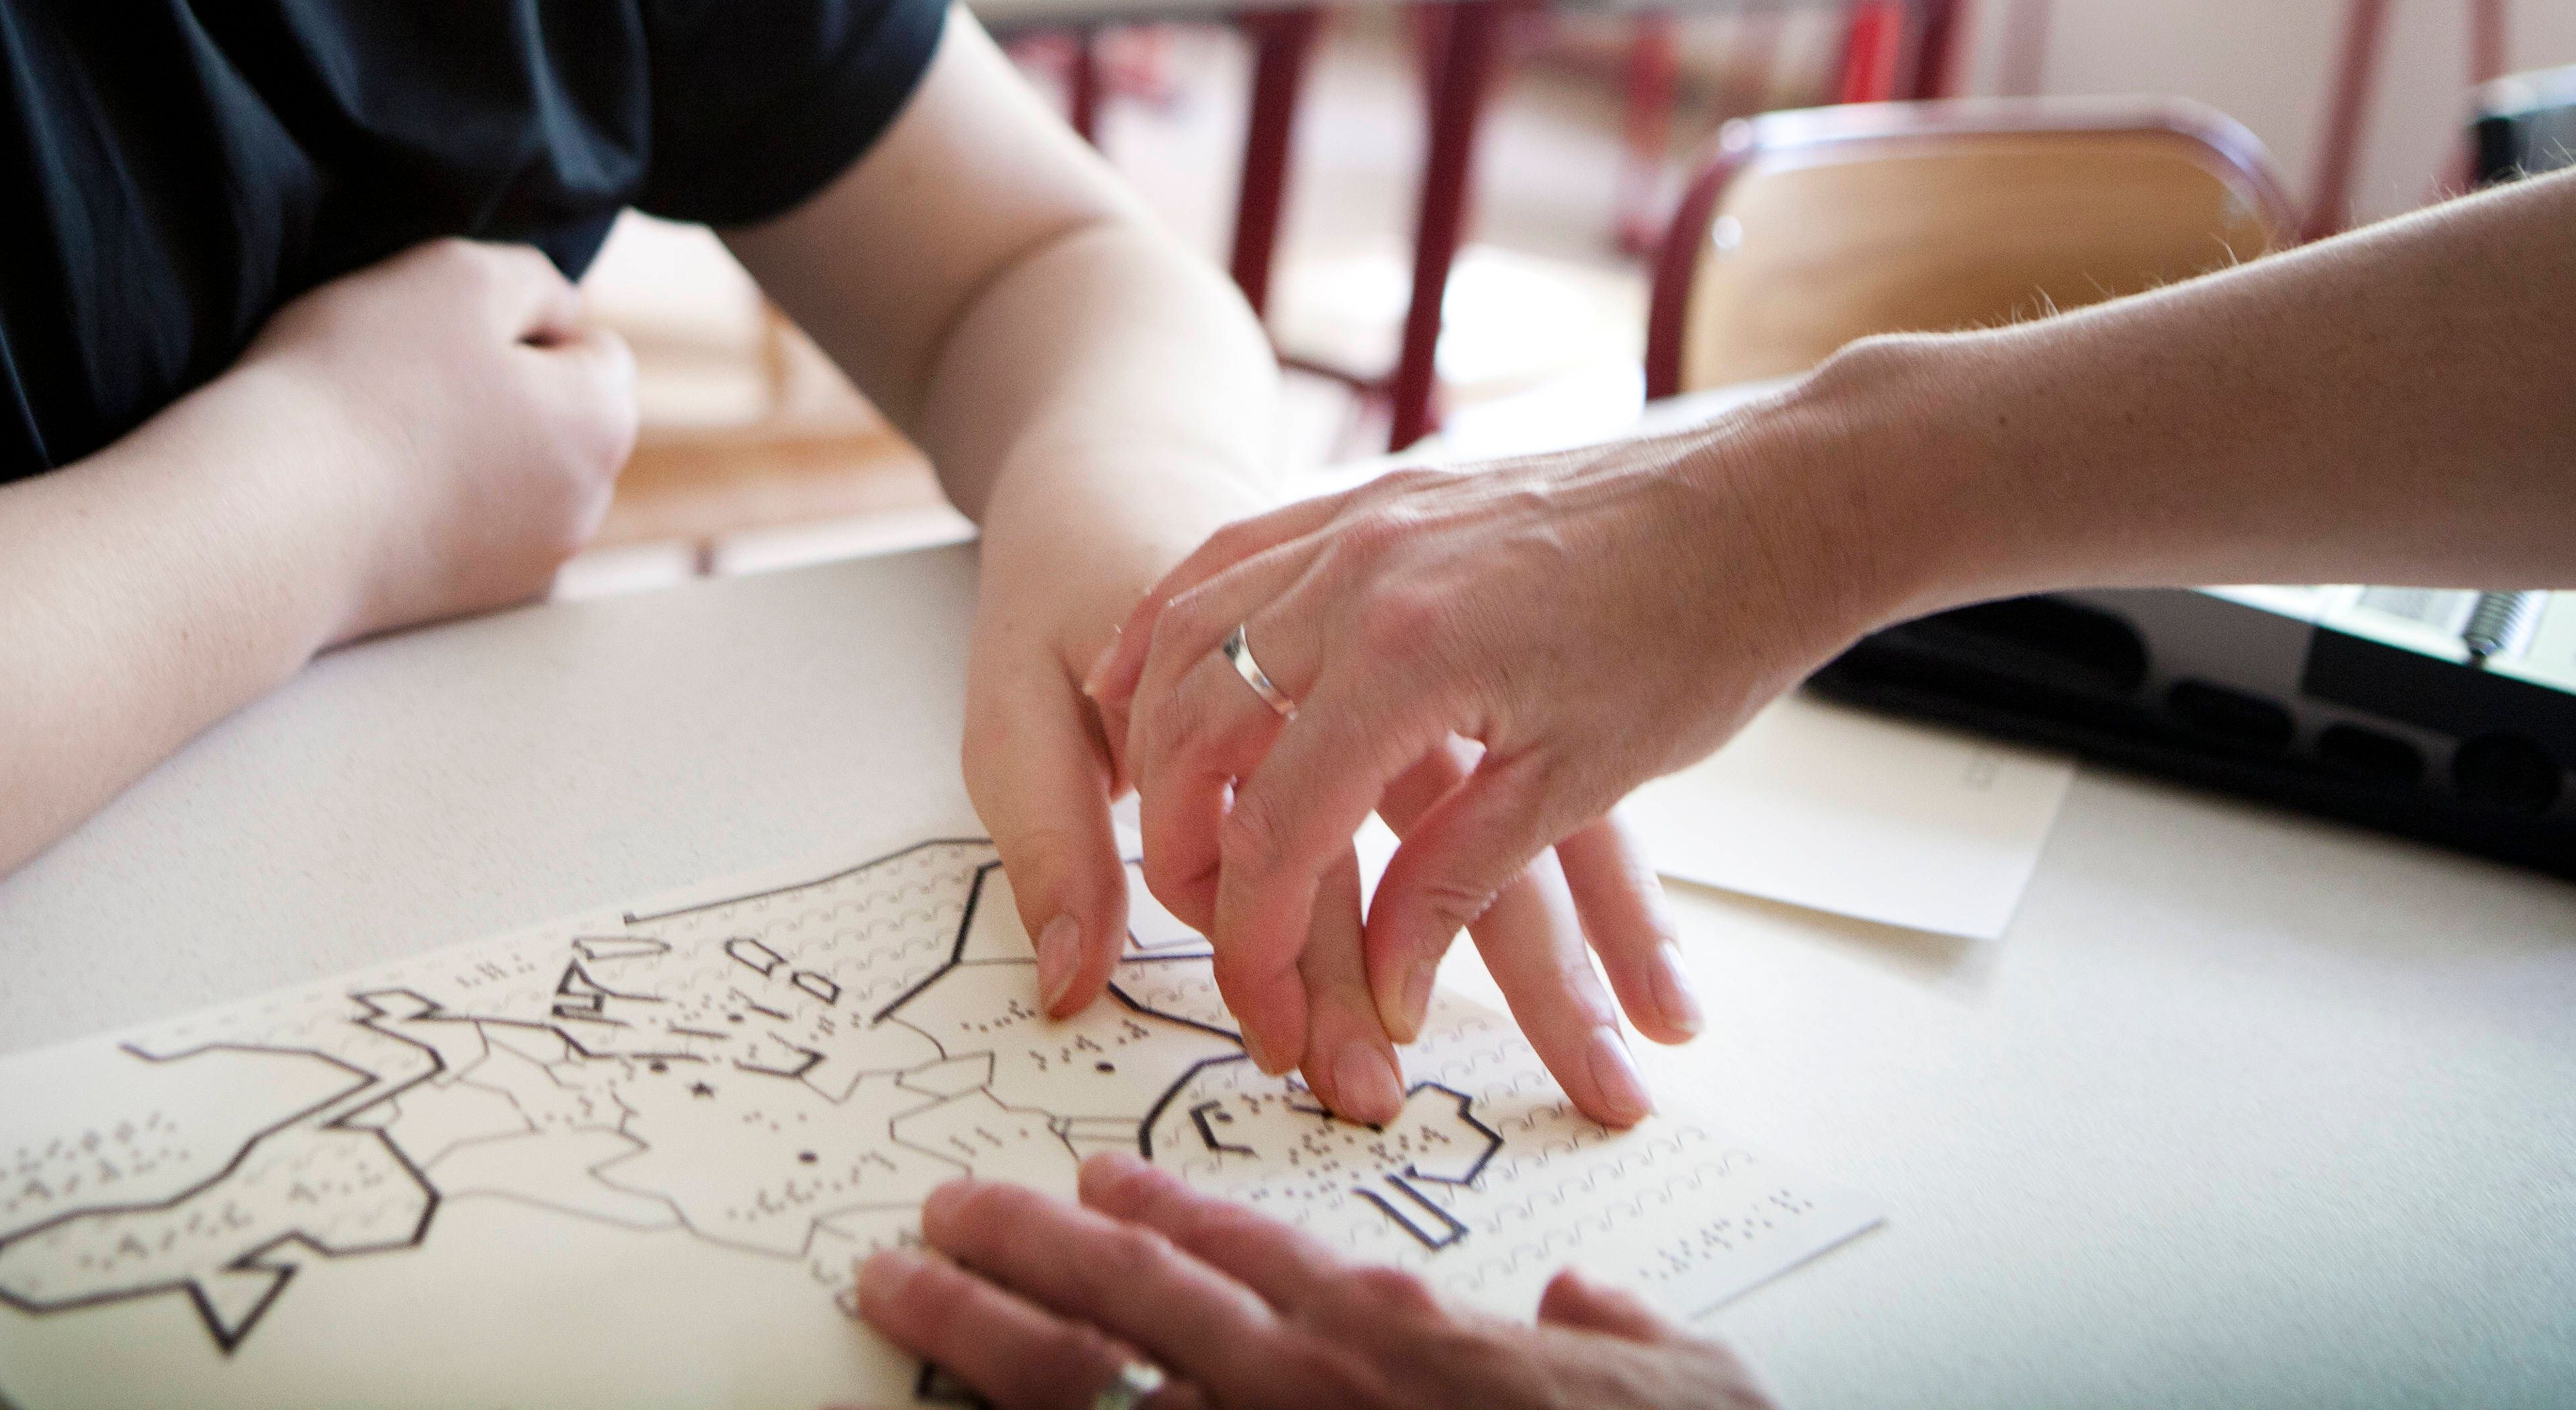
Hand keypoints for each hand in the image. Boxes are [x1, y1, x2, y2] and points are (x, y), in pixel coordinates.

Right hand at [238, 238, 636, 643]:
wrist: (262, 523)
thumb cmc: (361, 383)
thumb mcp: (460, 275)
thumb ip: (533, 281)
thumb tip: (562, 313)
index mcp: (603, 423)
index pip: (593, 349)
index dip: (518, 323)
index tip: (443, 333)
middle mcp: (584, 509)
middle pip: (555, 419)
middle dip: (499, 392)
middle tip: (405, 379)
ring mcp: (523, 569)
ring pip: (504, 476)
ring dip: (459, 450)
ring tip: (376, 437)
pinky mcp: (458, 609)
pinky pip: (458, 530)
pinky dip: (425, 506)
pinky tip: (363, 492)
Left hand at [854, 1154, 1783, 1409]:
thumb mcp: (1681, 1381)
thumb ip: (1612, 1332)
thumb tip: (1582, 1311)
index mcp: (1400, 1339)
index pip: (1247, 1254)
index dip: (1155, 1217)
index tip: (1091, 1187)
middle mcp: (1310, 1389)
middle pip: (1128, 1301)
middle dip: (1015, 1250)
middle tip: (930, 1216)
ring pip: (1082, 1386)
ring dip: (975, 1329)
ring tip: (894, 1286)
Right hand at [1092, 427, 1865, 1122]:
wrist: (1765, 503)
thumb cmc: (1695, 639)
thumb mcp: (1578, 780)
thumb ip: (1458, 881)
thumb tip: (1390, 992)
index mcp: (1410, 657)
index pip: (1279, 823)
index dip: (1257, 936)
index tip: (1265, 1010)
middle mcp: (1358, 572)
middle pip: (1198, 723)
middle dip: (1181, 843)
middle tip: (1202, 929)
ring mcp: (1359, 517)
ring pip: (1190, 625)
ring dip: (1157, 731)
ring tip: (1160, 820)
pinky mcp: (1375, 493)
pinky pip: (1233, 551)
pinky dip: (1176, 620)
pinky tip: (1152, 672)